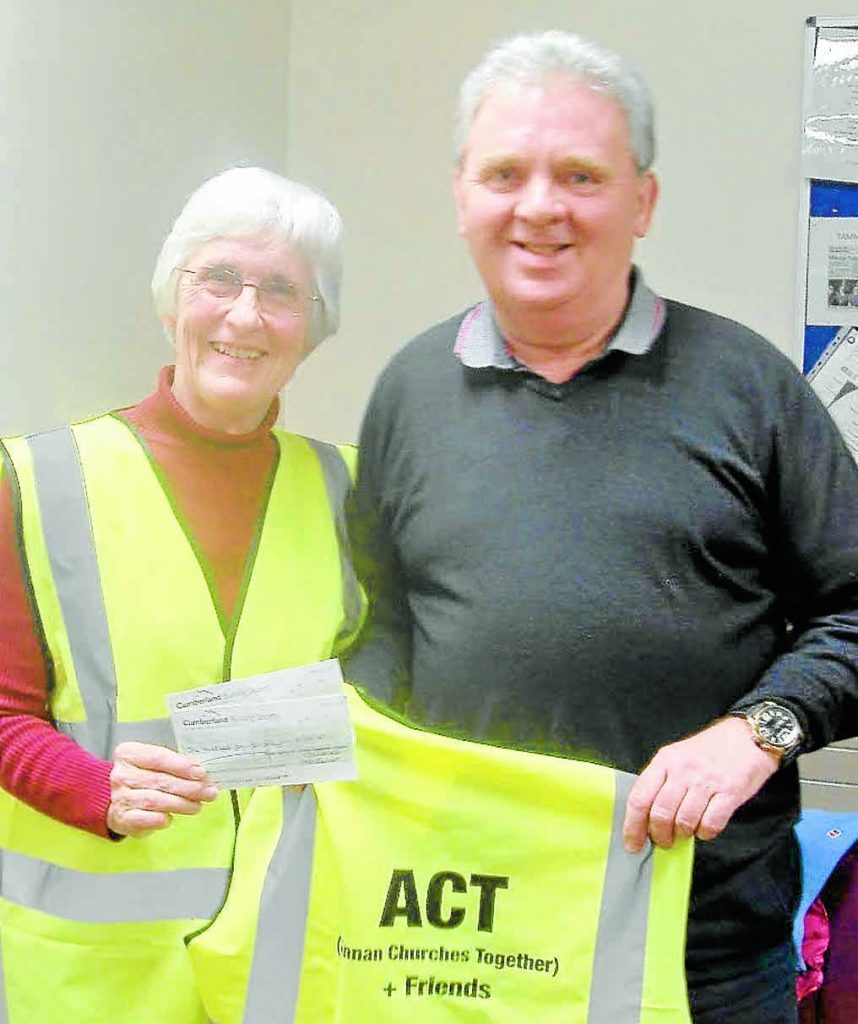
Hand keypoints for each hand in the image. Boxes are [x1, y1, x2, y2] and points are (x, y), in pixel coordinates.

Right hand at [108, 741, 218, 837]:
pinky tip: (171, 818)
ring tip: (197, 805)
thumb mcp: (157, 764)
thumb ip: (176, 764)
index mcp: (129, 754)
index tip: (201, 772)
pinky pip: (144, 819)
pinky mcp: (121, 818)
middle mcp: (121, 774)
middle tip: (208, 792)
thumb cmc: (144, 778)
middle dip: (189, 787)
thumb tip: (202, 772)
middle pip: (160, 780)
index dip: (181, 766)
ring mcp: (119, 797)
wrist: (119, 800)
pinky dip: (160, 819)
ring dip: (181, 804)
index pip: (158, 757)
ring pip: (155, 800)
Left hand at [622, 717, 779, 852]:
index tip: (632, 844)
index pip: (639, 798)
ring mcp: (706, 782)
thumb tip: (645, 818)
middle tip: (664, 841)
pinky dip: (705, 833)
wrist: (746, 737)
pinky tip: (705, 826)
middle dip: (660, 835)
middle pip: (660, 814)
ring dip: (683, 834)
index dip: (632, 826)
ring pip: (684, 822)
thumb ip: (661, 782)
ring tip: (686, 830)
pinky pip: (710, 824)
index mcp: (664, 760)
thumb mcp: (677, 756)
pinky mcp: (729, 793)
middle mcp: (682, 770)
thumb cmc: (709, 750)